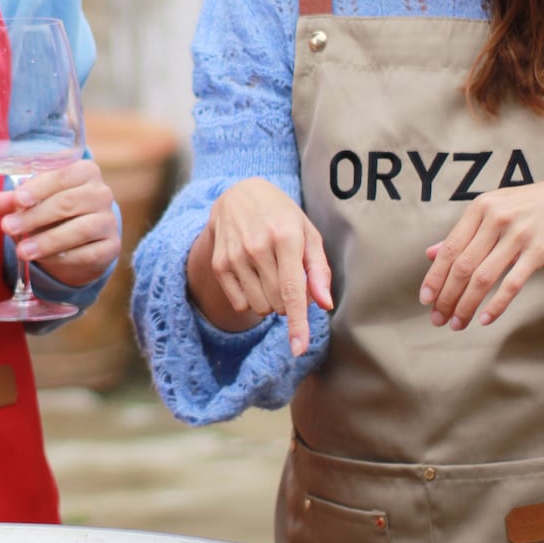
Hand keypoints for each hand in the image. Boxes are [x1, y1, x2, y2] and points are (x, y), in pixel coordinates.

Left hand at [0, 158, 119, 288]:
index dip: (39, 187)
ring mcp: (109, 221)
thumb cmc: (51, 213)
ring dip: (48, 241)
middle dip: (35, 216)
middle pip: (68, 202)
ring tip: (22, 251)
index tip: (18, 200)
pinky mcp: (111, 247)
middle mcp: (101, 193)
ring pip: (80, 229)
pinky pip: (88, 253)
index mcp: (84, 172)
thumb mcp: (31, 202)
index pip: (62, 175)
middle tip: (8, 227)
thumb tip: (2, 202)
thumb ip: (15, 200)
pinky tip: (44, 260)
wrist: (78, 243)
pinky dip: (63, 258)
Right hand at [187, 178, 332, 355]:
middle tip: (288, 276)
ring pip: (260, 306)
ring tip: (269, 274)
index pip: (293, 290)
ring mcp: (235, 255)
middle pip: (279, 303)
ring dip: (270, 301)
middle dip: (289, 301)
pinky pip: (240, 303)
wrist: (239, 194)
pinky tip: (252, 275)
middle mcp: (258, 246)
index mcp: (286, 237)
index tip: (299, 348)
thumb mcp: (308, 234)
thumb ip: (319, 270)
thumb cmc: (282, 216)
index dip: (298, 323)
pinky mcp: (219, 263)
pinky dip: (251, 298)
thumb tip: (324, 304)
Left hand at [420, 175, 543, 329]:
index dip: (435, 277)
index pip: (450, 249)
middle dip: (447, 297)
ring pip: (483, 278)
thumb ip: (464, 233)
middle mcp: (496, 219)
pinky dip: (496, 304)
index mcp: (480, 208)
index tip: (425, 300)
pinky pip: (512, 283)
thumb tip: (430, 254)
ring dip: (466, 305)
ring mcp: (518, 235)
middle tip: (438, 319)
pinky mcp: (539, 251)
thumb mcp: (494, 210)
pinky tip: (485, 319)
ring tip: (457, 323)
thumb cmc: (531, 207)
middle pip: (463, 266)